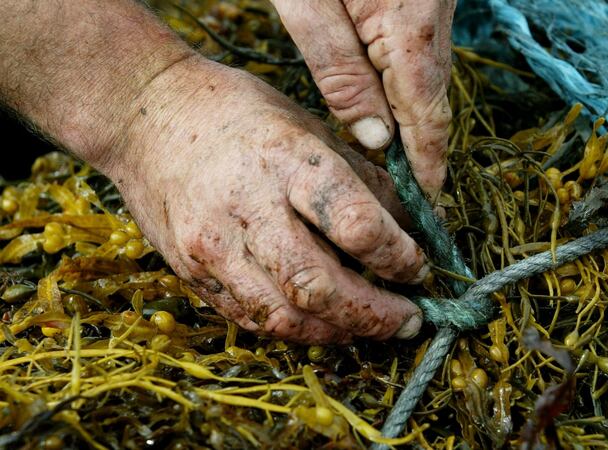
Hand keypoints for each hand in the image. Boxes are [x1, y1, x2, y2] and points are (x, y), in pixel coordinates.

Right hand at [107, 56, 427, 343]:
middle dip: (376, 314)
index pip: (355, 224)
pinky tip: (323, 321)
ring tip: (370, 327)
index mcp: (286, 161)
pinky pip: (252, 318)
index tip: (419, 268)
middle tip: (409, 320)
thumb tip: (417, 225)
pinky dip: (297, 327)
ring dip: (339, 331)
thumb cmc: (237, 113)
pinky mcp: (193, 272)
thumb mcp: (309, 127)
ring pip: (285, 316)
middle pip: (320, 286)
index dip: (398, 257)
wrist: (144, 115)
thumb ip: (363, 180)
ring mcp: (214, 247)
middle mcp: (248, 208)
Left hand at [272, 0, 455, 199]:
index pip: (426, 117)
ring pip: (429, 80)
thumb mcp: (308, 7)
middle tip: (404, 196)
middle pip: (433, 102)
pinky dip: (406, 89)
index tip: (423, 204)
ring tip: (393, 162)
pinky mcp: (424, 1)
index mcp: (410, 30)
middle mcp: (435, 21)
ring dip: (413, 120)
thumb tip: (375, 138)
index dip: (426, 166)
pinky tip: (385, 107)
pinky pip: (421, 57)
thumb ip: (341, 74)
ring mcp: (435, 9)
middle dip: (419, 151)